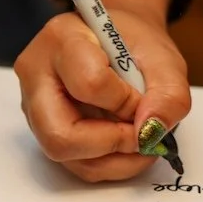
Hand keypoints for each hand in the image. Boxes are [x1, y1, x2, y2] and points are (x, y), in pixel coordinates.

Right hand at [14, 8, 190, 181]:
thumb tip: (151, 133)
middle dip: (111, 144)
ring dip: (114, 161)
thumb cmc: (132, 42)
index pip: (89, 83)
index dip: (126, 102)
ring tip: (142, 142)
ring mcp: (34, 107)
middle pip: (60, 135)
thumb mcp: (162, 56)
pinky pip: (73, 163)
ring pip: (65, 156)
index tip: (144, 99)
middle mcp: (37, 76)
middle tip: (142, 136)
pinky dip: (109, 163)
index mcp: (63, 40)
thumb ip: (168, 93)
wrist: (113, 38)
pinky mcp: (44, 130)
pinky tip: (128, 145)